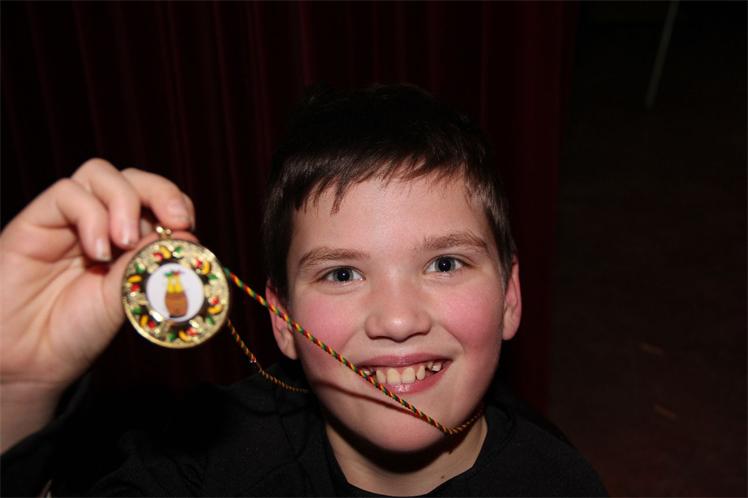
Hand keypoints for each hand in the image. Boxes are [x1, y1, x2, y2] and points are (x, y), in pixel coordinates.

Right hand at [0, 158, 195, 450]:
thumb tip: (186, 235)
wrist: (30, 361)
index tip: (188, 225)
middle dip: (160, 191)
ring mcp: (68, 221)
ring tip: (126, 242)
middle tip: (173, 220)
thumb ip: (152, 263)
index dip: (176, 202)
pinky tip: (97, 251)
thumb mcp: (129, 297)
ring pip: (100, 173)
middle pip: (132, 178)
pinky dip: (91, 216)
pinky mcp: (35, 222)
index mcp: (129, 239)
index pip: (157, 198)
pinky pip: (66, 193)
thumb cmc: (79, 332)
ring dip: (124, 201)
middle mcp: (100, 223)